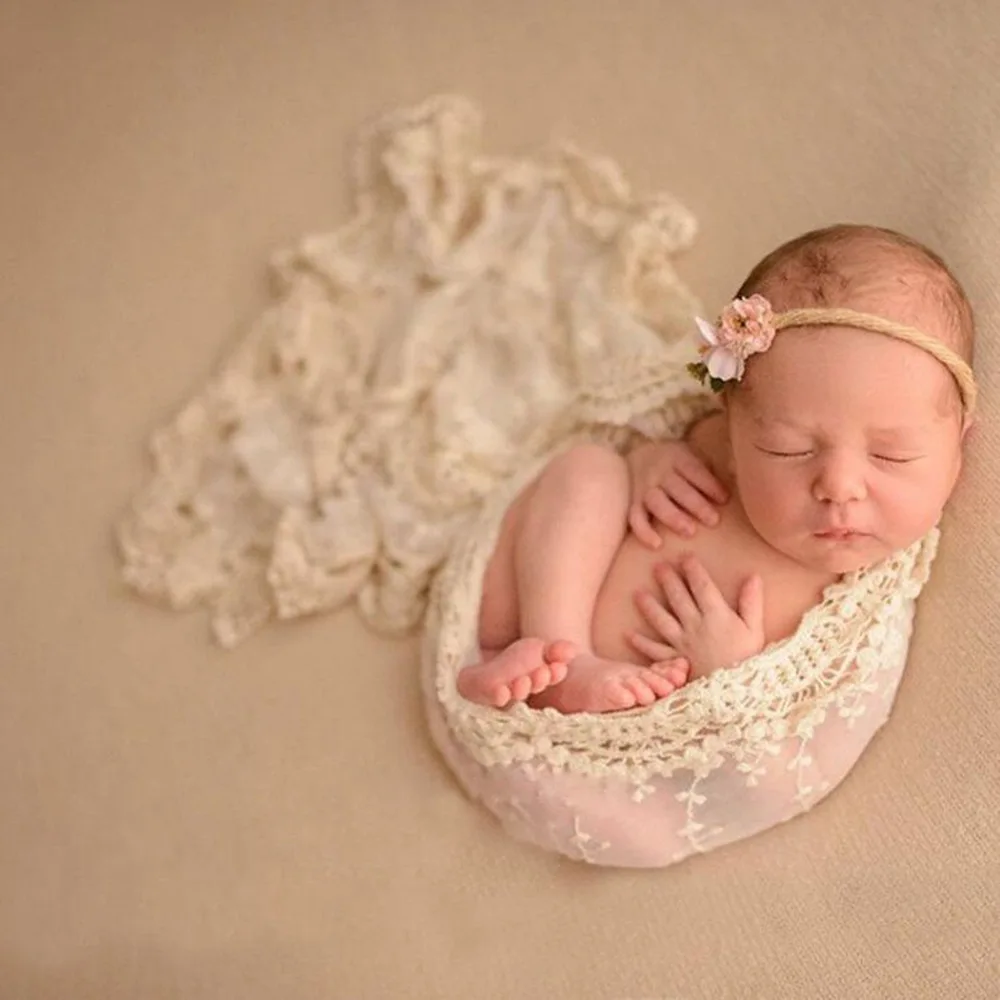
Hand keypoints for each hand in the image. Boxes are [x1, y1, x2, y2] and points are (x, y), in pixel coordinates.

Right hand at [626, 440, 727, 548]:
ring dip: (673, 517)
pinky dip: (644, 532)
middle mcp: (659, 472)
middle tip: (713, 521)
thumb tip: (738, 471)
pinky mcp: (632, 503)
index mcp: (677, 458)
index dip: (709, 485)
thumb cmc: (674, 462)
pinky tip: (657, 544)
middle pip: (677, 488)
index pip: (694, 471)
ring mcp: (644, 488)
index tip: (725, 499)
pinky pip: (635, 518)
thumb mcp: (691, 454)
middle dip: (696, 505)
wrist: (637, 456)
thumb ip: (710, 466)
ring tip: (690, 531)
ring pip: (657, 502)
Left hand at [628, 554, 764, 673]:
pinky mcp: (675, 662)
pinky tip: (628, 635)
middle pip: (678, 598)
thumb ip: (752, 602)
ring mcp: (682, 644)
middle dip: (668, 580)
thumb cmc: (750, 659)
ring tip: (637, 594)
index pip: (701, 586)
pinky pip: (655, 651)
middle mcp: (695, 626)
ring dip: (649, 606)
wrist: (737, 694)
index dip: (693, 569)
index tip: (685, 556)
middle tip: (657, 566)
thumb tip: (753, 576)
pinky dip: (641, 644)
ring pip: (662, 620)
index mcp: (716, 615)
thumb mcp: (756, 630)